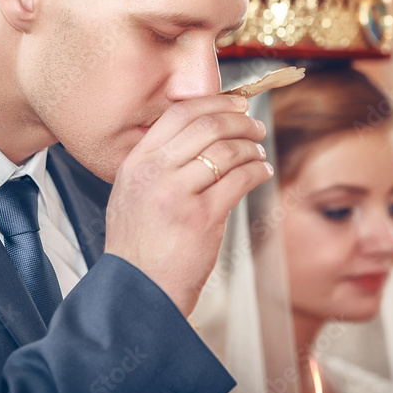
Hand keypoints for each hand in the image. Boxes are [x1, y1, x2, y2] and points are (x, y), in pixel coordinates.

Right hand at [103, 94, 272, 315]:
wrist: (138, 290)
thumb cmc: (138, 246)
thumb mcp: (130, 194)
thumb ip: (156, 163)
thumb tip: (198, 134)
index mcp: (136, 163)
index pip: (178, 115)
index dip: (213, 102)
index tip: (234, 104)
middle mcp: (154, 173)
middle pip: (207, 126)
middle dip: (240, 121)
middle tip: (255, 126)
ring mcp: (177, 195)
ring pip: (226, 151)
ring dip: (251, 148)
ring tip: (258, 153)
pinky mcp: (202, 218)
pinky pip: (239, 180)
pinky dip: (257, 171)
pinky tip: (262, 172)